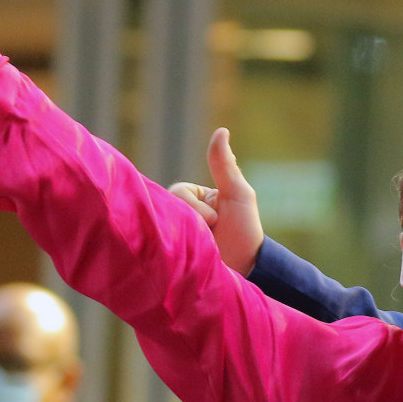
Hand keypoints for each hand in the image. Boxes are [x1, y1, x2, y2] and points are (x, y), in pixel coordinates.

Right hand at [169, 128, 264, 275]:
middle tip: (211, 234)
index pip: (178, 192)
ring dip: (185, 236)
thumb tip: (221, 130)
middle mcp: (183, 213)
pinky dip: (172, 249)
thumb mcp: (236, 194)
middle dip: (192, 221)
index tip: (217, 220)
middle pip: (168, 207)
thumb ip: (223, 165)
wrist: (245, 270)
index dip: (196, 207)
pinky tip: (182, 254)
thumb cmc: (244, 232)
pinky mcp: (171, 252)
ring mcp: (176, 232)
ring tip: (203, 246)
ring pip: (163, 225)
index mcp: (196, 197)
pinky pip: (157, 245)